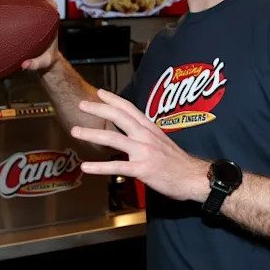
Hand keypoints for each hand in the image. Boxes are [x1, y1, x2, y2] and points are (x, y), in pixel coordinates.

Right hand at [10, 0, 60, 71]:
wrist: (44, 57)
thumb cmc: (46, 58)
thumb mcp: (43, 62)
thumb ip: (35, 64)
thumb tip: (25, 65)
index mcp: (51, 22)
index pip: (51, 4)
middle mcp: (42, 15)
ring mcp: (33, 14)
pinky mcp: (24, 16)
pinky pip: (17, 6)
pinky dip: (8, 1)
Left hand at [73, 89, 208, 202]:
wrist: (194, 177)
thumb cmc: (179, 163)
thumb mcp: (162, 142)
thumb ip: (146, 137)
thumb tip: (133, 135)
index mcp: (151, 129)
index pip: (130, 109)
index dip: (114, 99)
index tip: (99, 92)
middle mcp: (146, 136)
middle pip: (119, 117)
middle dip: (99, 109)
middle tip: (82, 104)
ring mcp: (144, 152)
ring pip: (114, 139)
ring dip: (92, 134)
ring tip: (75, 131)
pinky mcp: (142, 169)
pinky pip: (117, 167)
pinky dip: (100, 167)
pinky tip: (86, 167)